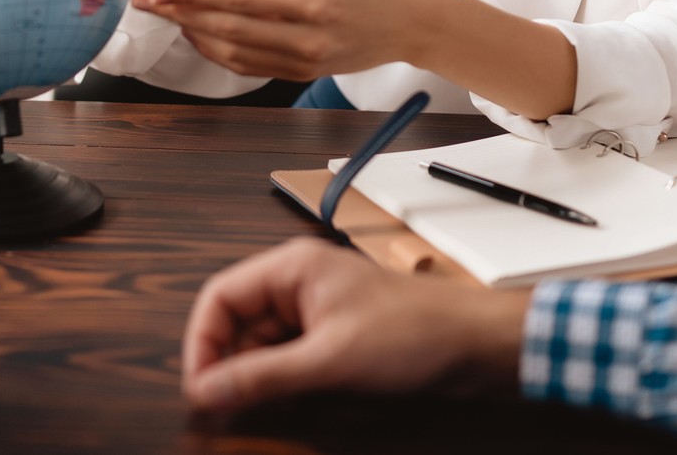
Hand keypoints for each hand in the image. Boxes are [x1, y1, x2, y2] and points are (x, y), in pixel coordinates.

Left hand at [132, 0, 443, 80]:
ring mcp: (303, 61)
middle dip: (179, 16)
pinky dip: (221, 56)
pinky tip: (203, 39)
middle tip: (142, 4)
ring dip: (195, 37)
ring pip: (235, 55)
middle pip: (226, 30)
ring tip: (167, 18)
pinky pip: (253, 68)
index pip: (235, 1)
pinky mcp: (305, 72)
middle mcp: (302, 40)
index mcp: (309, 5)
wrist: (417, 24)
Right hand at [182, 238, 528, 409]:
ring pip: (263, 341)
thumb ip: (262, 377)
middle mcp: (300, 282)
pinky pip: (290, 355)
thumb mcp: (328, 362)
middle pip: (237, 320)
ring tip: (251, 408)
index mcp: (292, 269)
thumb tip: (206, 389)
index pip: (219, 297)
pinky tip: (285, 402)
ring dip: (253, 375)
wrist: (477, 345)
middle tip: (221, 407)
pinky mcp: (336, 334)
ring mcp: (319, 309)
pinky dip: (281, 380)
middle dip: (225, 363)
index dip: (201, 342)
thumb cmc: (414, 335)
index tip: (199, 388)